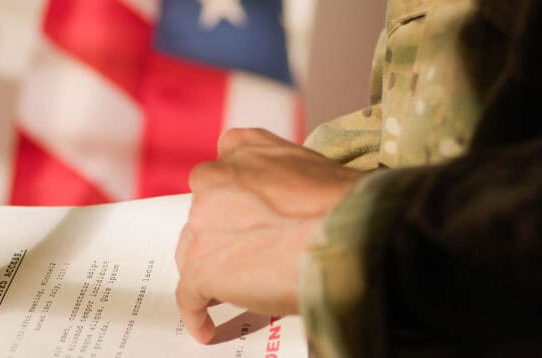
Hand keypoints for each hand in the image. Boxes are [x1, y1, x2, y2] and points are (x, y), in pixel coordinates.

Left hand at [175, 128, 364, 343]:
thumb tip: (289, 211)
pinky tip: (208, 327)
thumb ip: (284, 180)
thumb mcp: (313, 165)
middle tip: (247, 257)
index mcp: (243, 148)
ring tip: (232, 291)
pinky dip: (199, 313)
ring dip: (212, 270)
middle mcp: (214, 178)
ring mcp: (203, 223)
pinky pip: (191, 296)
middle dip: (222, 234)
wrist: (350, 232)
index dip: (231, 198)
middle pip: (205, 214)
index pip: (221, 171)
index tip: (241, 217)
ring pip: (194, 252)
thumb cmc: (348, 203)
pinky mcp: (201, 267)